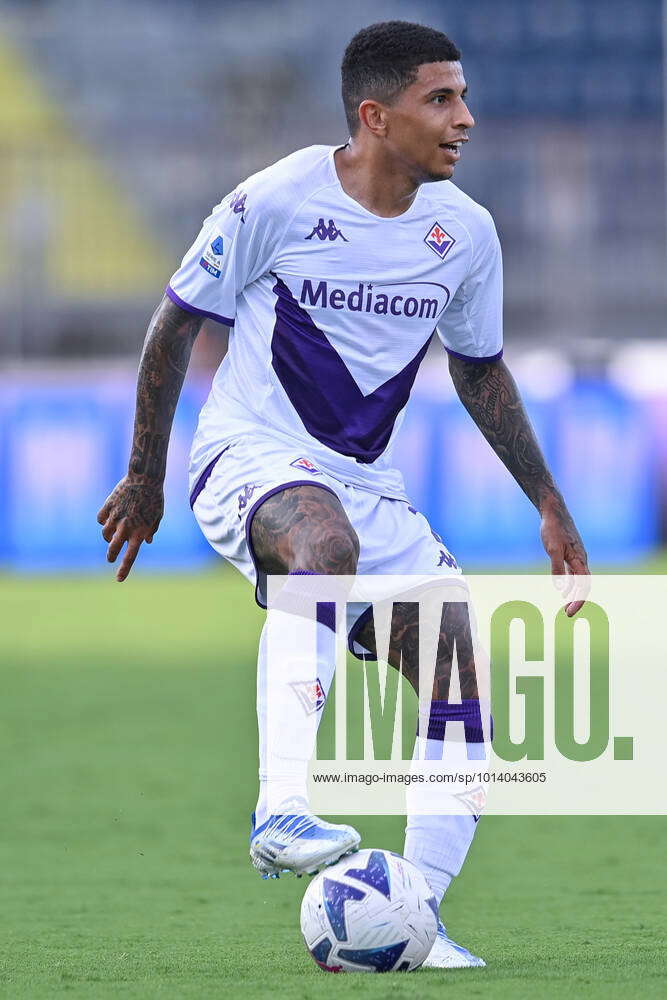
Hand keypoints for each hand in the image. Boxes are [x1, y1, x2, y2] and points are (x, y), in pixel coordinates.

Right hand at [97, 476, 163, 580]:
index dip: (124, 569)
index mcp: (140, 532)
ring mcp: (115, 516)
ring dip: (108, 537)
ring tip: (112, 534)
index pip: (130, 556)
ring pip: (105, 534)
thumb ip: (151, 531)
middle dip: (111, 555)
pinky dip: (103, 520)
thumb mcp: (157, 516)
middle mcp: (126, 527)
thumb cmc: (155, 498)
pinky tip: (108, 518)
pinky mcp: (108, 506)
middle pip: (113, 548)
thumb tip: (146, 542)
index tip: (119, 579)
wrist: (145, 478)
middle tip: (110, 558)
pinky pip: (101, 519)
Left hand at [540, 500, 589, 616]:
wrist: (554, 511)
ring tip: (566, 606)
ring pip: (579, 579)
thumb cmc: (553, 529)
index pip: (584, 585)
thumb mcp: (552, 549)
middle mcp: (581, 559)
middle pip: (583, 585)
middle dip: (577, 601)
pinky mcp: (569, 553)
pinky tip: (563, 589)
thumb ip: (557, 567)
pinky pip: (573, 572)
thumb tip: (559, 587)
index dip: (579, 600)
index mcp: (580, 559)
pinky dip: (570, 583)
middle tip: (568, 615)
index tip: (570, 611)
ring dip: (574, 594)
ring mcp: (576, 556)